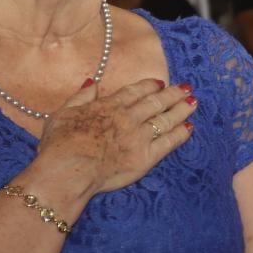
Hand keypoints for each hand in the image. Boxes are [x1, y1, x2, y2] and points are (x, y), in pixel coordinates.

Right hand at [34, 79, 196, 201]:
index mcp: (109, 106)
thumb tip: (91, 82)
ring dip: (181, 109)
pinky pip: (168, 143)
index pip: (135, 91)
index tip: (160, 82)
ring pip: (166, 119)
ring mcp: (139, 137)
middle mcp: (128, 118)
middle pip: (156, 102)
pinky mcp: (146, 157)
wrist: (69, 169)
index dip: (150, 85)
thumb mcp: (63, 113)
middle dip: (172, 93)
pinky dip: (180, 134)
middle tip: (186, 87)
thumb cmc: (59, 144)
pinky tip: (189, 128)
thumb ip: (80, 97)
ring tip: (193, 102)